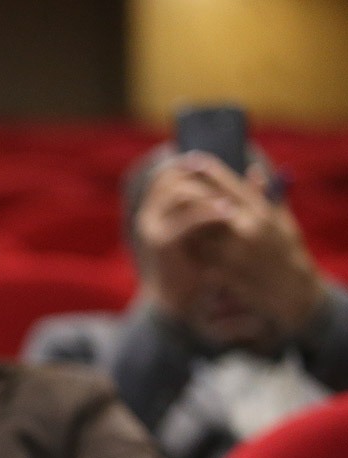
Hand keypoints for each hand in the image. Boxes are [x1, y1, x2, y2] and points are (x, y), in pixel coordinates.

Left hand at [136, 154, 324, 344]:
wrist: (290, 292)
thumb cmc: (286, 252)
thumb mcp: (280, 221)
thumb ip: (265, 196)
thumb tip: (253, 170)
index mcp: (262, 212)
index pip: (229, 184)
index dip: (207, 170)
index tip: (189, 159)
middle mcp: (248, 229)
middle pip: (207, 204)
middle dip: (189, 194)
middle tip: (172, 184)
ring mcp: (235, 252)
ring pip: (197, 231)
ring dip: (186, 224)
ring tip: (176, 217)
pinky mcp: (223, 273)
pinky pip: (197, 256)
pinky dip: (190, 250)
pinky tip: (185, 247)